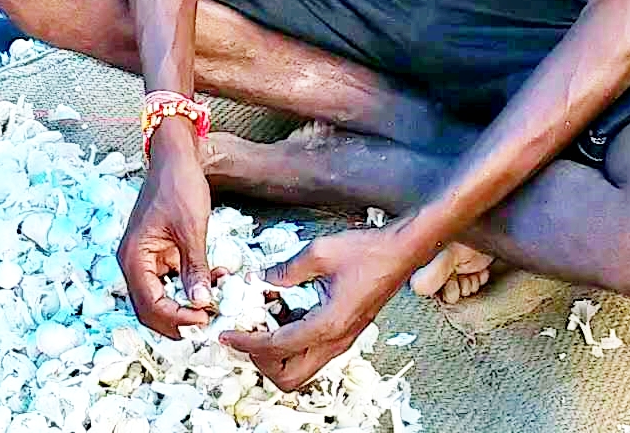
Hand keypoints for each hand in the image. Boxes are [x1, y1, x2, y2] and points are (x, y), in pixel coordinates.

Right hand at [118, 122, 215, 338]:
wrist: (176, 156)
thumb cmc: (178, 185)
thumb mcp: (191, 228)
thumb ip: (194, 267)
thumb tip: (202, 302)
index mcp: (134, 257)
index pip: (151, 304)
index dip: (177, 318)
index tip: (205, 319)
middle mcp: (134, 262)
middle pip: (150, 308)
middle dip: (179, 319)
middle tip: (210, 322)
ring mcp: (146, 258)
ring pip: (161, 297)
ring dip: (186, 304)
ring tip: (217, 300)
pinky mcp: (159, 253)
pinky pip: (171, 279)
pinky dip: (190, 285)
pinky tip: (215, 280)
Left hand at [221, 224, 423, 391]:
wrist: (402, 253)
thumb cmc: (369, 251)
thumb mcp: (320, 252)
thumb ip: (286, 269)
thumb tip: (262, 278)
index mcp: (328, 325)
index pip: (277, 348)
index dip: (246, 343)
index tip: (227, 334)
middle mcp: (336, 340)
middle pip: (289, 378)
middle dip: (261, 362)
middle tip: (246, 335)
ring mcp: (342, 340)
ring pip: (301, 370)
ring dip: (276, 355)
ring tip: (263, 324)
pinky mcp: (344, 334)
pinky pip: (311, 353)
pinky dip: (291, 344)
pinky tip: (283, 313)